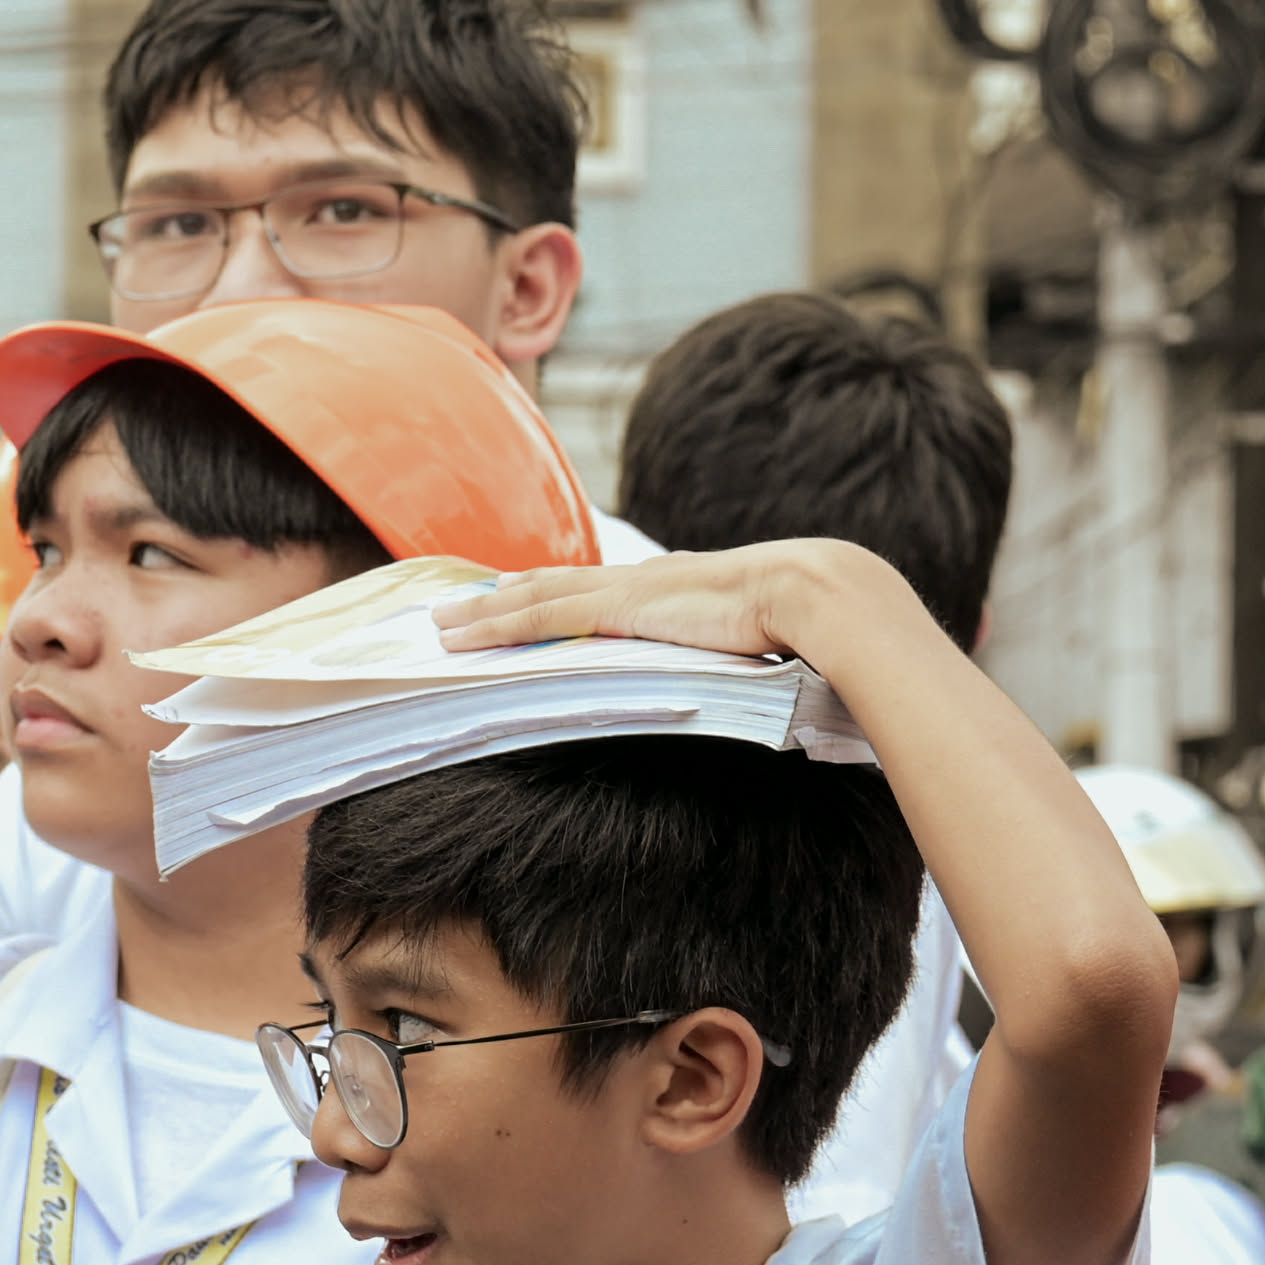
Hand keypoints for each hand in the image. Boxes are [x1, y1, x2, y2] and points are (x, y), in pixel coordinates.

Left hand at [433, 537, 885, 665]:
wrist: (822, 596)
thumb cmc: (808, 628)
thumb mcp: (759, 644)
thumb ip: (736, 659)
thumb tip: (748, 685)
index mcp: (675, 587)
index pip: (600, 590)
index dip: (556, 596)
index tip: (520, 602)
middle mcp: (644, 579)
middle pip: (555, 586)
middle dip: (503, 598)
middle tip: (455, 610)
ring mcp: (629, 589)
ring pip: (535, 597)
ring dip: (484, 612)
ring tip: (442, 624)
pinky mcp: (620, 606)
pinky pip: (542, 615)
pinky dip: (498, 624)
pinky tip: (465, 635)